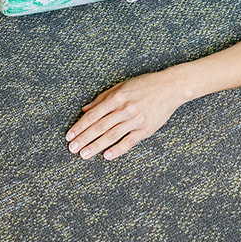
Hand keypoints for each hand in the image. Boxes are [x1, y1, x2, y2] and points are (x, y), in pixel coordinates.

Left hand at [67, 71, 188, 160]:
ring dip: (96, 146)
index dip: (80, 126)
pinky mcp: (146, 129)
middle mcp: (125, 109)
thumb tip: (84, 109)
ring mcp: (136, 120)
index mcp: (117, 97)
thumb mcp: (122, 86)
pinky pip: (129, 141)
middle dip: (84, 139)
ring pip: (112, 136)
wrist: (170, 87)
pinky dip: (118, 150)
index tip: (70, 135)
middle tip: (72, 149)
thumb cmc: (145, 85)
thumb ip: (102, 98)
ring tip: (84, 155)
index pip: (93, 115)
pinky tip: (107, 156)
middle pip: (100, 127)